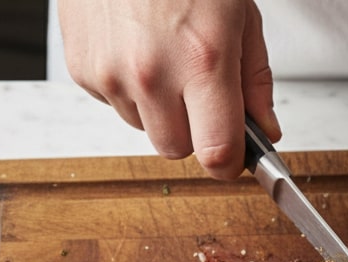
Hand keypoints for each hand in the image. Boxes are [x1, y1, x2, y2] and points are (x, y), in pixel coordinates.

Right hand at [58, 0, 279, 178]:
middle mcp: (152, 75)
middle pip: (177, 148)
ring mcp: (111, 74)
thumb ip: (254, 80)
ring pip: (143, 128)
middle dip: (194, 129)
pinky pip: (113, 104)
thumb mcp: (239, 14)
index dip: (230, 161)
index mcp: (202, 61)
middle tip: (199, 87)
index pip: (217, 153)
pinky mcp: (82, 70)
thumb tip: (265, 130)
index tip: (235, 155)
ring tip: (163, 54)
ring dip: (158, 107)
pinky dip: (127, 87)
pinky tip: (135, 46)